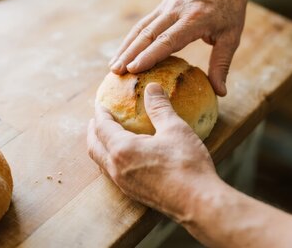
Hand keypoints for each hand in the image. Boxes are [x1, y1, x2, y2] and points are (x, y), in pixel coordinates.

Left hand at [87, 83, 218, 220]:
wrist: (199, 202)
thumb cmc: (187, 164)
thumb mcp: (175, 129)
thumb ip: (160, 107)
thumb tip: (151, 87)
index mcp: (122, 149)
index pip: (102, 127)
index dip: (100, 113)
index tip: (101, 102)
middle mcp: (117, 168)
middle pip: (94, 146)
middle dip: (93, 131)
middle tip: (97, 119)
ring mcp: (124, 184)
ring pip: (101, 162)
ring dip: (100, 146)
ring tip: (107, 136)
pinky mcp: (134, 194)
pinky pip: (113, 173)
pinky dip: (111, 159)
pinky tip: (126, 156)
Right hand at [109, 0, 250, 95]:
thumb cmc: (230, 11)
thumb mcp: (232, 38)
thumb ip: (222, 64)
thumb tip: (220, 93)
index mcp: (195, 19)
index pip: (168, 39)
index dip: (149, 55)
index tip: (133, 69)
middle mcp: (176, 10)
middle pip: (148, 33)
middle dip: (129, 53)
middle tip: (116, 72)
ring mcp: (167, 6)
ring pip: (141, 28)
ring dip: (126, 47)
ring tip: (113, 66)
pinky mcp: (162, 5)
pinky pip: (143, 23)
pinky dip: (131, 39)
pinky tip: (122, 53)